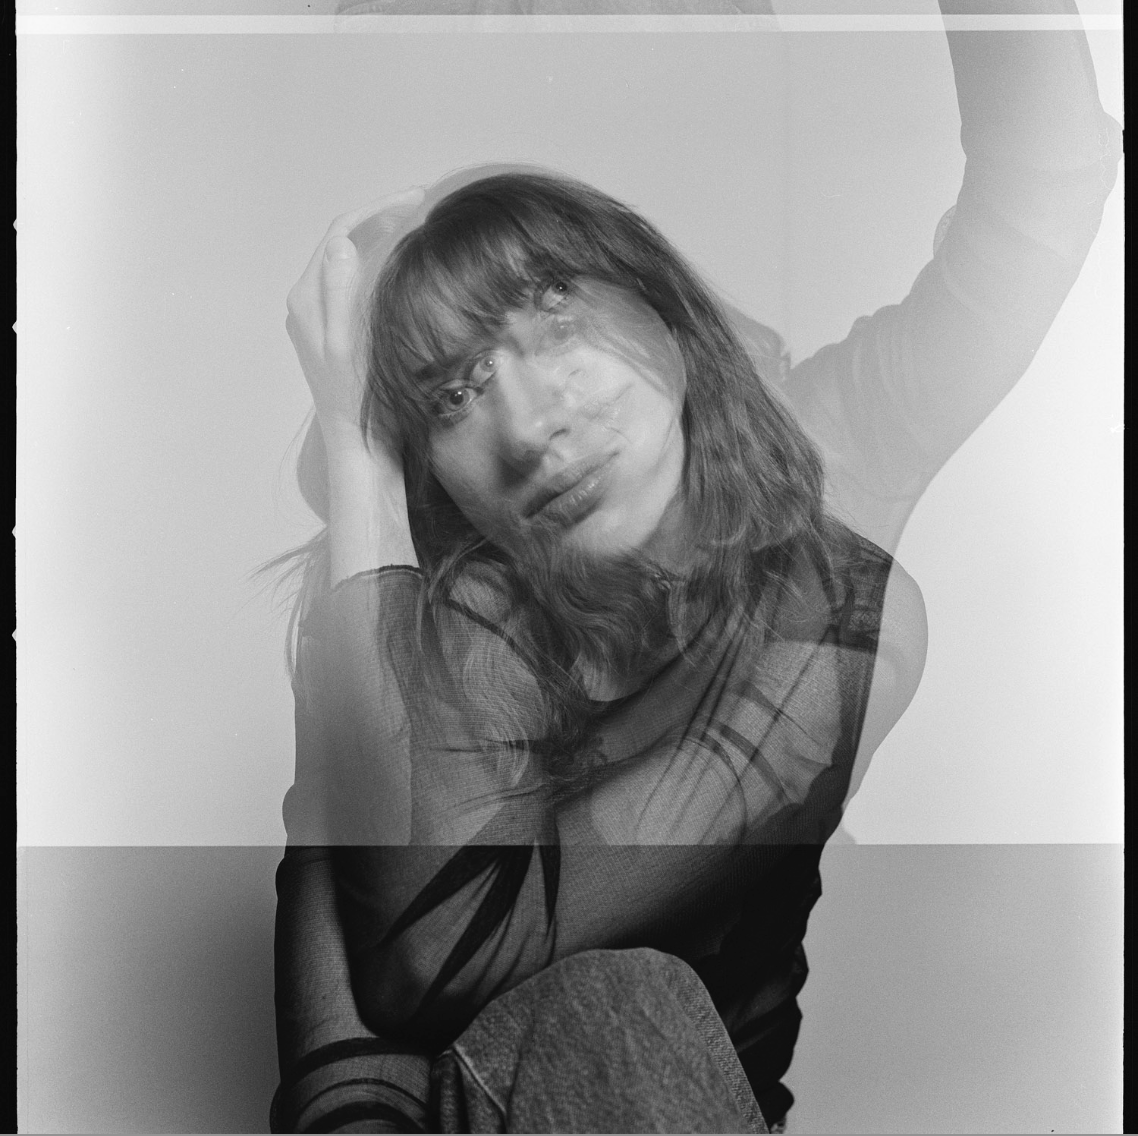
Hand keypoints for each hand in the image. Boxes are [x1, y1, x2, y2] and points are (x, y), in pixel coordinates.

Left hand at [285, 188, 424, 450]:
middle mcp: (307, 302)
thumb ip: (340, 293)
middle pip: (344, 240)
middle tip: (424, 206)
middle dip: (382, 218)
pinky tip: (405, 265)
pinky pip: (355, 281)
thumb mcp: (348, 346)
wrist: (359, 445)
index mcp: (307, 299)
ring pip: (350, 259)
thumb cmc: (357, 403)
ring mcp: (319, 315)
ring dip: (381, 237)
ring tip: (418, 225)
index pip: (342, 233)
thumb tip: (342, 246)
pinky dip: (380, 263)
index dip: (379, 210)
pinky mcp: (335, 329)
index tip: (417, 201)